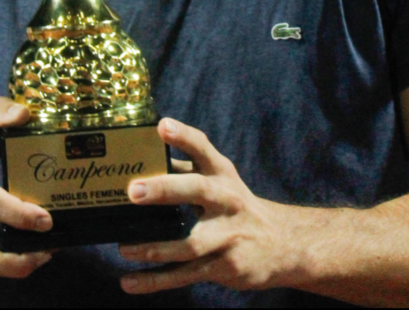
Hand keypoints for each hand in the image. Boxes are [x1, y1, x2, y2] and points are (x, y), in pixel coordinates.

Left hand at [118, 118, 292, 293]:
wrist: (283, 244)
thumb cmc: (235, 207)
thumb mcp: (220, 182)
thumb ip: (184, 172)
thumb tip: (139, 162)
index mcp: (221, 175)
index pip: (203, 149)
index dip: (183, 136)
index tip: (162, 126)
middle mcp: (228, 200)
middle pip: (198, 190)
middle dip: (165, 189)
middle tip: (133, 192)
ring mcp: (229, 235)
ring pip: (189, 243)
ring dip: (154, 247)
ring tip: (125, 248)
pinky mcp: (225, 266)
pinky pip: (186, 275)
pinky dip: (156, 280)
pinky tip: (129, 282)